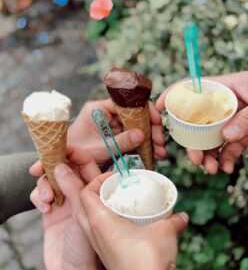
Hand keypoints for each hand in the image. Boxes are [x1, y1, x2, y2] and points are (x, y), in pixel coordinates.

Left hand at [30, 99, 165, 176]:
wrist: (66, 167)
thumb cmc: (76, 154)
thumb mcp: (99, 149)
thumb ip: (120, 142)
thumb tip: (142, 134)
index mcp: (98, 110)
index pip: (126, 103)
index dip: (143, 110)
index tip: (156, 121)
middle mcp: (106, 115)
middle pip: (134, 116)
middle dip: (149, 129)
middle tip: (160, 142)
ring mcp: (111, 127)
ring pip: (135, 128)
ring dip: (149, 140)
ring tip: (160, 153)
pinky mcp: (114, 138)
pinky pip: (131, 139)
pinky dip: (142, 147)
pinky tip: (153, 155)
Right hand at [30, 153, 106, 269]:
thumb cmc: (89, 247)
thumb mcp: (84, 212)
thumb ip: (74, 187)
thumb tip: (61, 165)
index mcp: (95, 190)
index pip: (86, 163)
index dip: (74, 152)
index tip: (60, 145)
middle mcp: (81, 193)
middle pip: (65, 168)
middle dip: (52, 165)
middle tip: (41, 166)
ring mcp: (66, 202)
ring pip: (51, 180)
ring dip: (45, 184)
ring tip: (48, 199)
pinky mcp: (52, 211)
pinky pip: (41, 194)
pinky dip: (39, 196)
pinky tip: (44, 208)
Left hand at [52, 163, 188, 269]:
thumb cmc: (149, 260)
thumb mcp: (164, 231)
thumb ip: (173, 220)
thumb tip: (182, 216)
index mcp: (99, 221)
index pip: (85, 193)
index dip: (96, 181)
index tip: (114, 177)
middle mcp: (94, 234)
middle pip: (86, 206)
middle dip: (100, 194)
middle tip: (118, 189)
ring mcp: (100, 248)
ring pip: (92, 223)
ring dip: (104, 211)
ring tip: (124, 205)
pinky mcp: (108, 259)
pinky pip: (102, 236)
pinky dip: (111, 226)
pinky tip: (130, 226)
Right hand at [156, 72, 247, 173]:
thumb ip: (245, 118)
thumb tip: (226, 136)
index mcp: (225, 87)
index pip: (192, 87)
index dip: (173, 95)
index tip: (158, 108)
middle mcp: (223, 104)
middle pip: (197, 121)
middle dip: (192, 142)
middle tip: (195, 159)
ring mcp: (231, 119)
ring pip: (210, 137)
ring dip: (208, 155)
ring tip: (212, 169)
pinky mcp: (241, 132)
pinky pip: (228, 146)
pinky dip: (226, 159)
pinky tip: (228, 169)